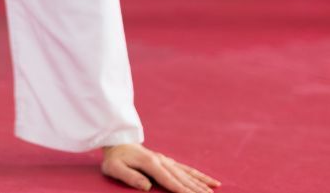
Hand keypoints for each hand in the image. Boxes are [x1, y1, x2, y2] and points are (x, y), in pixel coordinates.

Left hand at [102, 144, 218, 192]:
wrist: (116, 142)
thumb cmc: (114, 159)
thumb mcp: (115, 168)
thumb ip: (130, 177)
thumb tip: (147, 187)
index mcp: (150, 163)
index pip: (169, 180)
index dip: (182, 190)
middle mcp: (161, 161)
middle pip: (182, 177)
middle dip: (197, 188)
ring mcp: (165, 160)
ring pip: (187, 172)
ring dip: (201, 182)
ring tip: (215, 189)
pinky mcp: (166, 161)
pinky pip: (185, 168)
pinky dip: (198, 175)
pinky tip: (209, 180)